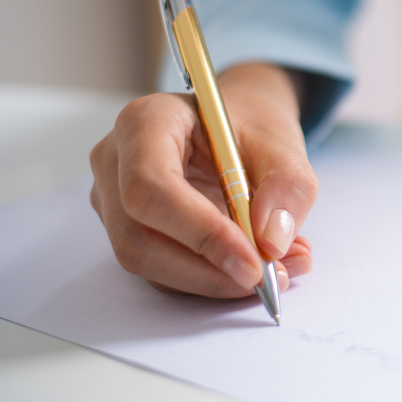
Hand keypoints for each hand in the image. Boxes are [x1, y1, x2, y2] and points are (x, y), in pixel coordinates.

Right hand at [90, 63, 315, 296]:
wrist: (239, 129)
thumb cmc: (252, 127)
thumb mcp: (284, 144)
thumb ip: (287, 186)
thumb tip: (272, 242)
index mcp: (146, 122)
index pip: (150, 186)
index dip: (200, 232)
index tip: (253, 262)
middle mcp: (115, 161)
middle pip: (139, 235)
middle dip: (209, 269)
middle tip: (273, 276)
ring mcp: (114, 199)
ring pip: (148, 262)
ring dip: (215, 279)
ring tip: (278, 268)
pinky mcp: (128, 230)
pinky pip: (161, 270)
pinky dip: (210, 278)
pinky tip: (254, 265)